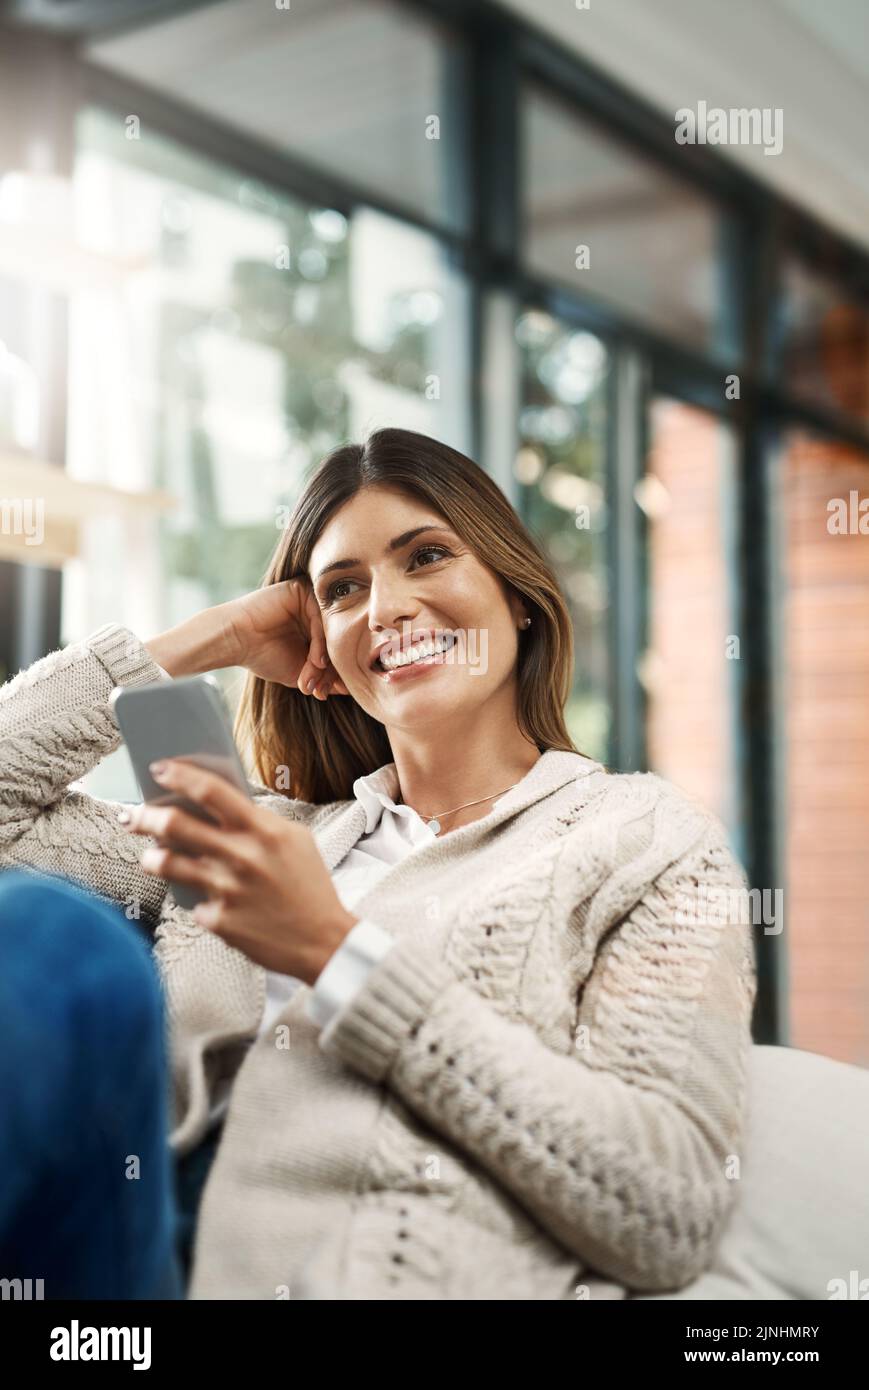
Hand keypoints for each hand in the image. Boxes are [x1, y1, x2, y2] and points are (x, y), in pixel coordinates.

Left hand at [121, 758, 357, 983]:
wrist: (323, 941)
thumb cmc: (310, 886)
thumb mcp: (295, 840)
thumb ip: (260, 820)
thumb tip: (221, 805)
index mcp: (263, 830)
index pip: (211, 791)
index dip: (179, 776)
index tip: (159, 769)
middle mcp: (242, 856)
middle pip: (175, 824)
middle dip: (145, 816)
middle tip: (132, 815)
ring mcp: (227, 890)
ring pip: (167, 863)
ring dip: (151, 858)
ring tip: (150, 857)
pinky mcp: (219, 921)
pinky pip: (191, 903)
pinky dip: (195, 900)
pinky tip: (205, 901)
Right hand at [223, 577, 348, 700]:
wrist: (234, 642)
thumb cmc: (263, 657)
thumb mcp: (301, 672)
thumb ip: (324, 676)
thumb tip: (350, 688)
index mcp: (314, 626)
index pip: (334, 648)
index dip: (333, 674)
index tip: (326, 694)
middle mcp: (314, 611)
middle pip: (336, 639)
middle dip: (330, 670)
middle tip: (322, 691)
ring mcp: (309, 599)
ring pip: (330, 631)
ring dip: (325, 660)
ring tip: (313, 679)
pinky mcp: (301, 590)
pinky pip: (320, 618)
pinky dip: (321, 643)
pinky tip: (315, 661)